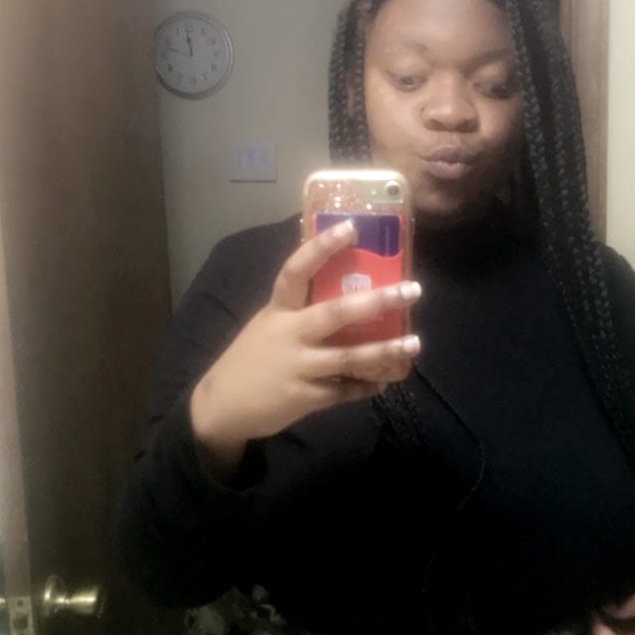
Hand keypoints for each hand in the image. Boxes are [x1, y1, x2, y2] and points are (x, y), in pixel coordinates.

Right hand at [190, 219, 420, 468]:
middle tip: (412, 289)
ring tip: (414, 343)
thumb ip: (299, 313)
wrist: (221, 407)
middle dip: (376, 301)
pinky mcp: (303, 397)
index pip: (297, 271)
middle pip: (335, 313)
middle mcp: (288, 334)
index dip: (321, 248)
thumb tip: (345, 295)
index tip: (350, 227)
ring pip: (348, 356)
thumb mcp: (268, 327)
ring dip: (384, 350)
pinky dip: (365, 386)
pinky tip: (384, 381)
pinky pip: (343, 390)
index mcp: (277, 311)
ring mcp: (297, 367)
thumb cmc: (251, 360)